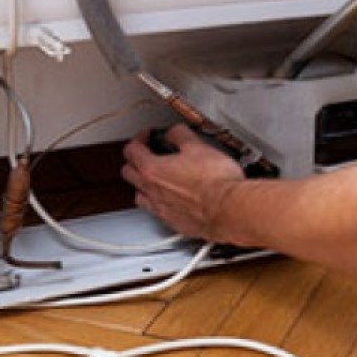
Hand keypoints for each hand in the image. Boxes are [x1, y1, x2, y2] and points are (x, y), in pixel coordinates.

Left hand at [121, 124, 246, 241]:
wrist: (228, 210)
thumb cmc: (214, 180)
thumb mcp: (198, 146)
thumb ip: (180, 136)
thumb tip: (174, 133)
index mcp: (153, 170)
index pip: (132, 151)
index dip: (138, 139)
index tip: (147, 136)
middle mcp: (152, 191)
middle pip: (128, 173)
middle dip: (135, 161)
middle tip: (147, 154)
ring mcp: (161, 210)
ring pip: (139, 195)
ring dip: (143, 184)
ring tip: (156, 178)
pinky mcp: (173, 223)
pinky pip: (156, 211)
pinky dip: (159, 201)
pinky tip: (172, 197)